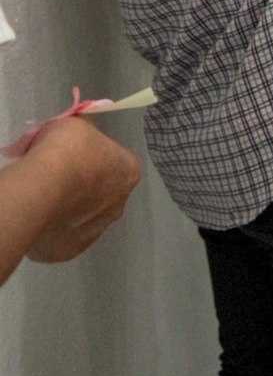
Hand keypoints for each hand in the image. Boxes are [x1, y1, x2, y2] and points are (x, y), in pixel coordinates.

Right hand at [24, 118, 140, 263]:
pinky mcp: (71, 250)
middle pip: (104, 192)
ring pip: (85, 217)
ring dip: (71, 209)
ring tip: (46, 198)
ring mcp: (97, 231)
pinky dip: (55, 229)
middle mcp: (119, 204)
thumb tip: (81, 134)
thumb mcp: (77, 126)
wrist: (40, 188)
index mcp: (128, 172)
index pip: (116, 162)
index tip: (74, 155)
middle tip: (58, 177)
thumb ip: (84, 133)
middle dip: (85, 186)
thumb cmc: (64, 151)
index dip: (94, 156)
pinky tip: (41, 218)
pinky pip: (65, 236)